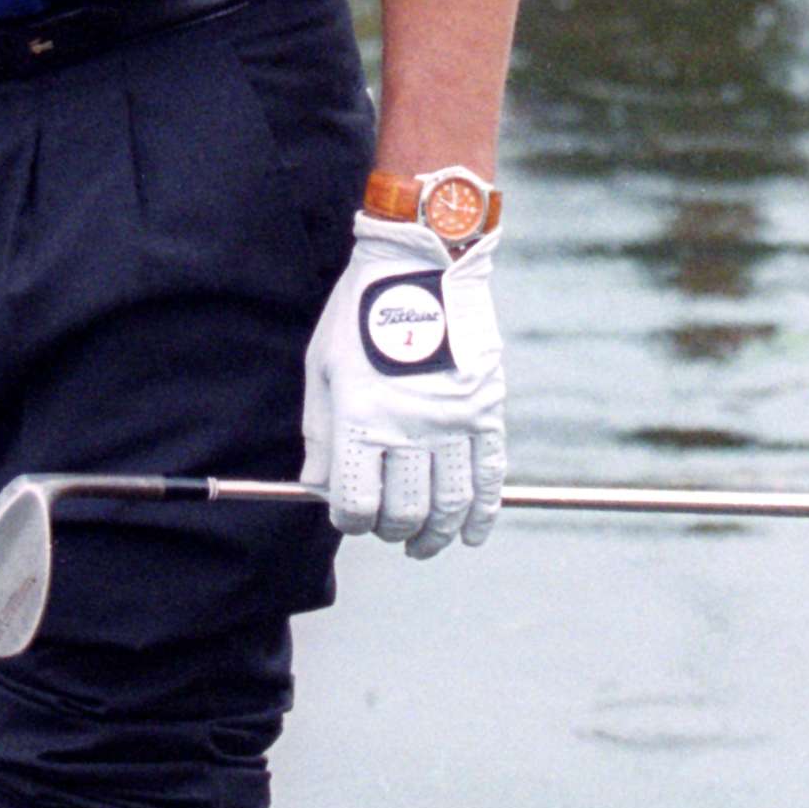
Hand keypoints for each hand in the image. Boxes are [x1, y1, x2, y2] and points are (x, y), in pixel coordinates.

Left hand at [300, 200, 504, 557]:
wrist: (422, 262)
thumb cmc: (359, 313)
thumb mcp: (322, 369)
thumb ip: (320, 435)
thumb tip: (318, 490)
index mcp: (362, 417)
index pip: (357, 502)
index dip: (350, 520)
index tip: (349, 514)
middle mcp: (410, 426)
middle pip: (405, 511)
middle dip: (392, 529)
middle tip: (388, 528)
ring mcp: (454, 420)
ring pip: (450, 502)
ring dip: (436, 534)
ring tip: (424, 545)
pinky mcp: (486, 410)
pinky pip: (490, 475)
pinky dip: (483, 512)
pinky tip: (472, 534)